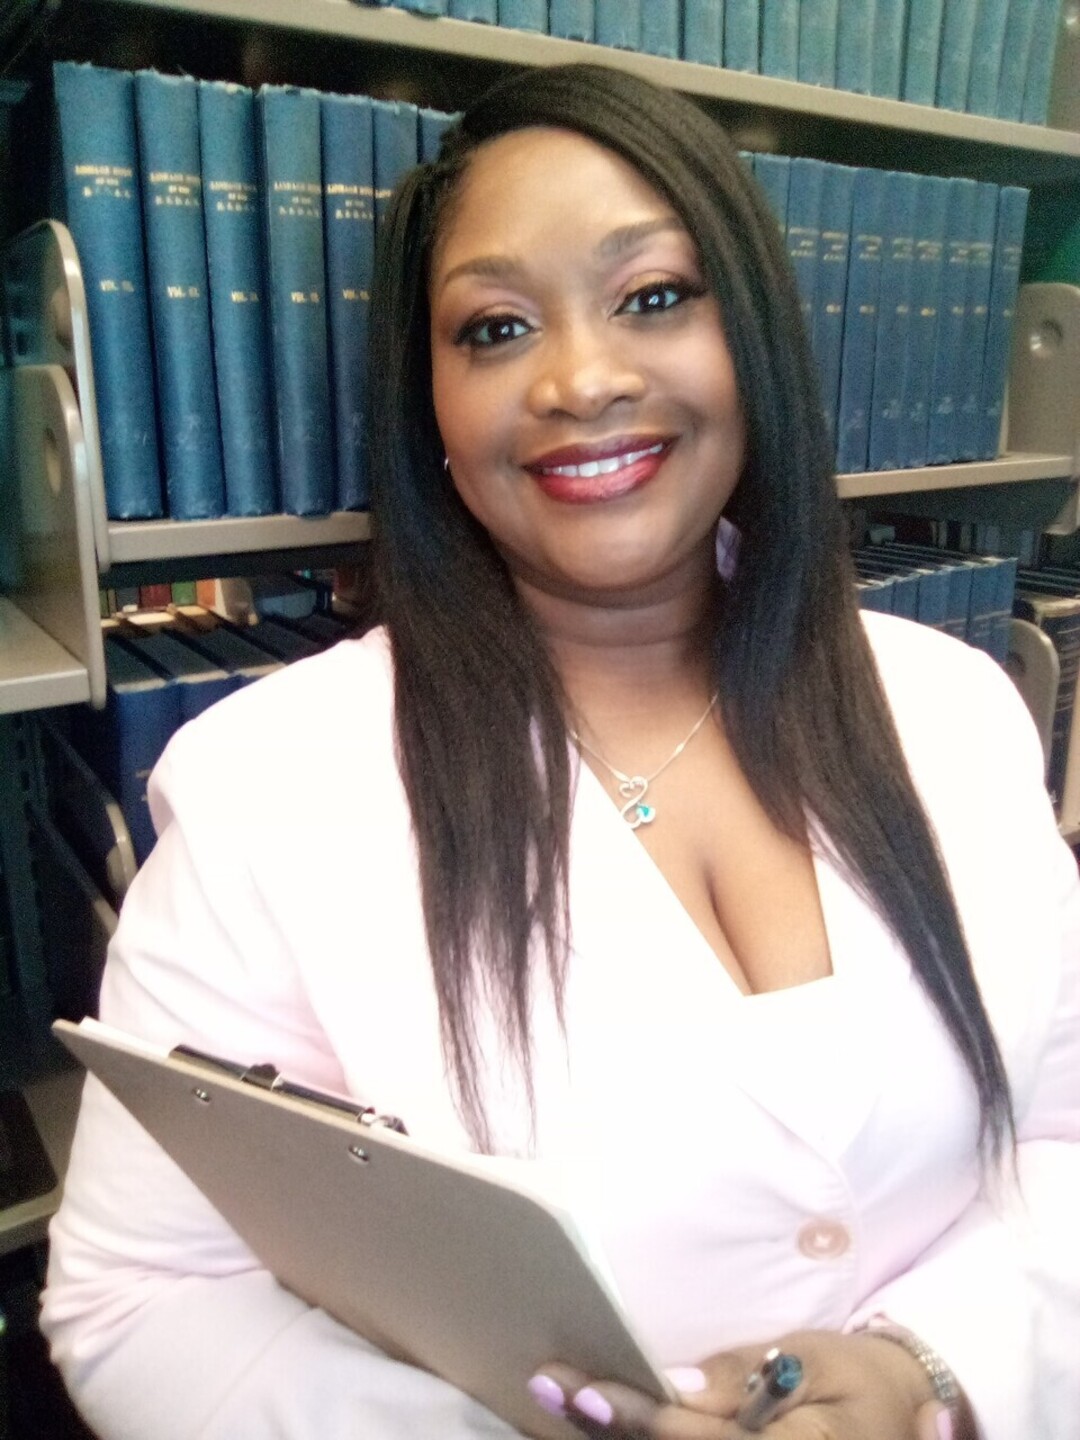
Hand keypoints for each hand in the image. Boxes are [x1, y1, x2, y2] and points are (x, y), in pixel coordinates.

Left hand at [527, 1329, 975, 1439]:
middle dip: (605, 1431)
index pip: (699, 1439)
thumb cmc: (853, 1380)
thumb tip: (676, 1387)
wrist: (898, 1418)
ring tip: (546, 1407)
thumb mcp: (815, 1362)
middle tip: (544, 1388)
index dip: (639, 1417)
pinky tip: (591, 1424)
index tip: (585, 1393)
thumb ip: (745, 1379)